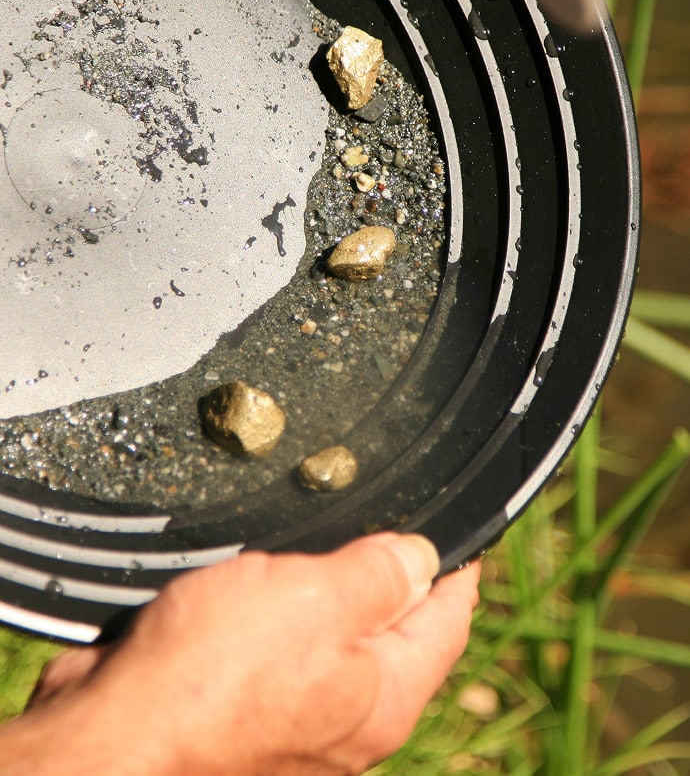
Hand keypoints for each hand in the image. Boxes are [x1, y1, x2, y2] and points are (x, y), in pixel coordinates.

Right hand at [5, 534, 479, 774]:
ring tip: (317, 538)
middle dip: (389, 567)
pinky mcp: (244, 703)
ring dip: (326, 583)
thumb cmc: (210, 675)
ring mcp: (295, 714)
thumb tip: (423, 557)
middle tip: (378, 513)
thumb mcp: (316, 600)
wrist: (108, 733)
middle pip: (394, 625)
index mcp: (384, 695)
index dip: (456, 563)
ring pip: (332, 630)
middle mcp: (348, 715)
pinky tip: (261, 579)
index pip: (448, 617)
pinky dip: (280, 607)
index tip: (459, 526)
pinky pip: (281, 642)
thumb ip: (379, 575)